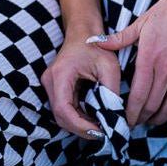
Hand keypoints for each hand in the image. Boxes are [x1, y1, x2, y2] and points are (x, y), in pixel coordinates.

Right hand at [41, 25, 120, 139]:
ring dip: (80, 125)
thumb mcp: (109, 67)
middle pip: (60, 116)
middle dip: (81, 128)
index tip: (99, 132)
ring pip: (62, 115)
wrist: (83, 32)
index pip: (63, 109)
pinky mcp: (56, 88)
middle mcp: (50, 82)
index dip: (80, 125)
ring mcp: (51, 86)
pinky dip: (79, 117)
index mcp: (60, 75)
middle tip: (103, 133)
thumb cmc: (96, 46)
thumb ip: (111, 92)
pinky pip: (65, 109)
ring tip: (101, 127)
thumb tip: (116, 118)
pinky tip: (94, 118)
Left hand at [85, 0, 166, 128]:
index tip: (124, 120)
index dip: (130, 113)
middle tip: (134, 124)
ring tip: (150, 121)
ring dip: (159, 118)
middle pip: (152, 105)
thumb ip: (120, 37)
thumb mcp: (144, 20)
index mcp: (149, 57)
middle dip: (141, 119)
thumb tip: (96, 42)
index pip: (137, 95)